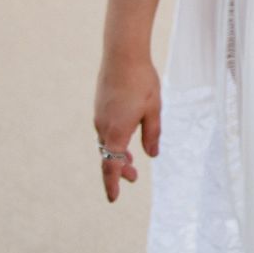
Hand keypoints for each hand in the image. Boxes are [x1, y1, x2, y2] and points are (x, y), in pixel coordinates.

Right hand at [93, 53, 160, 202]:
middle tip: (134, 178)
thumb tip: (151, 154)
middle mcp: (103, 126)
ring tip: (132, 162)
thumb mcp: (154, 109)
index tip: (114, 198)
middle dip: (121, 170)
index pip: (111, 166)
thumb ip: (152, 134)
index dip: (113, 184)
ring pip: (107, 142)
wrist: (122, 54)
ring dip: (118, 153)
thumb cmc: (142, 81)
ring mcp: (99, 115)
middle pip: (109, 156)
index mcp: (117, 131)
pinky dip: (115, 139)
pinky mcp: (100, 105)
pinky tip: (126, 135)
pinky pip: (106, 129)